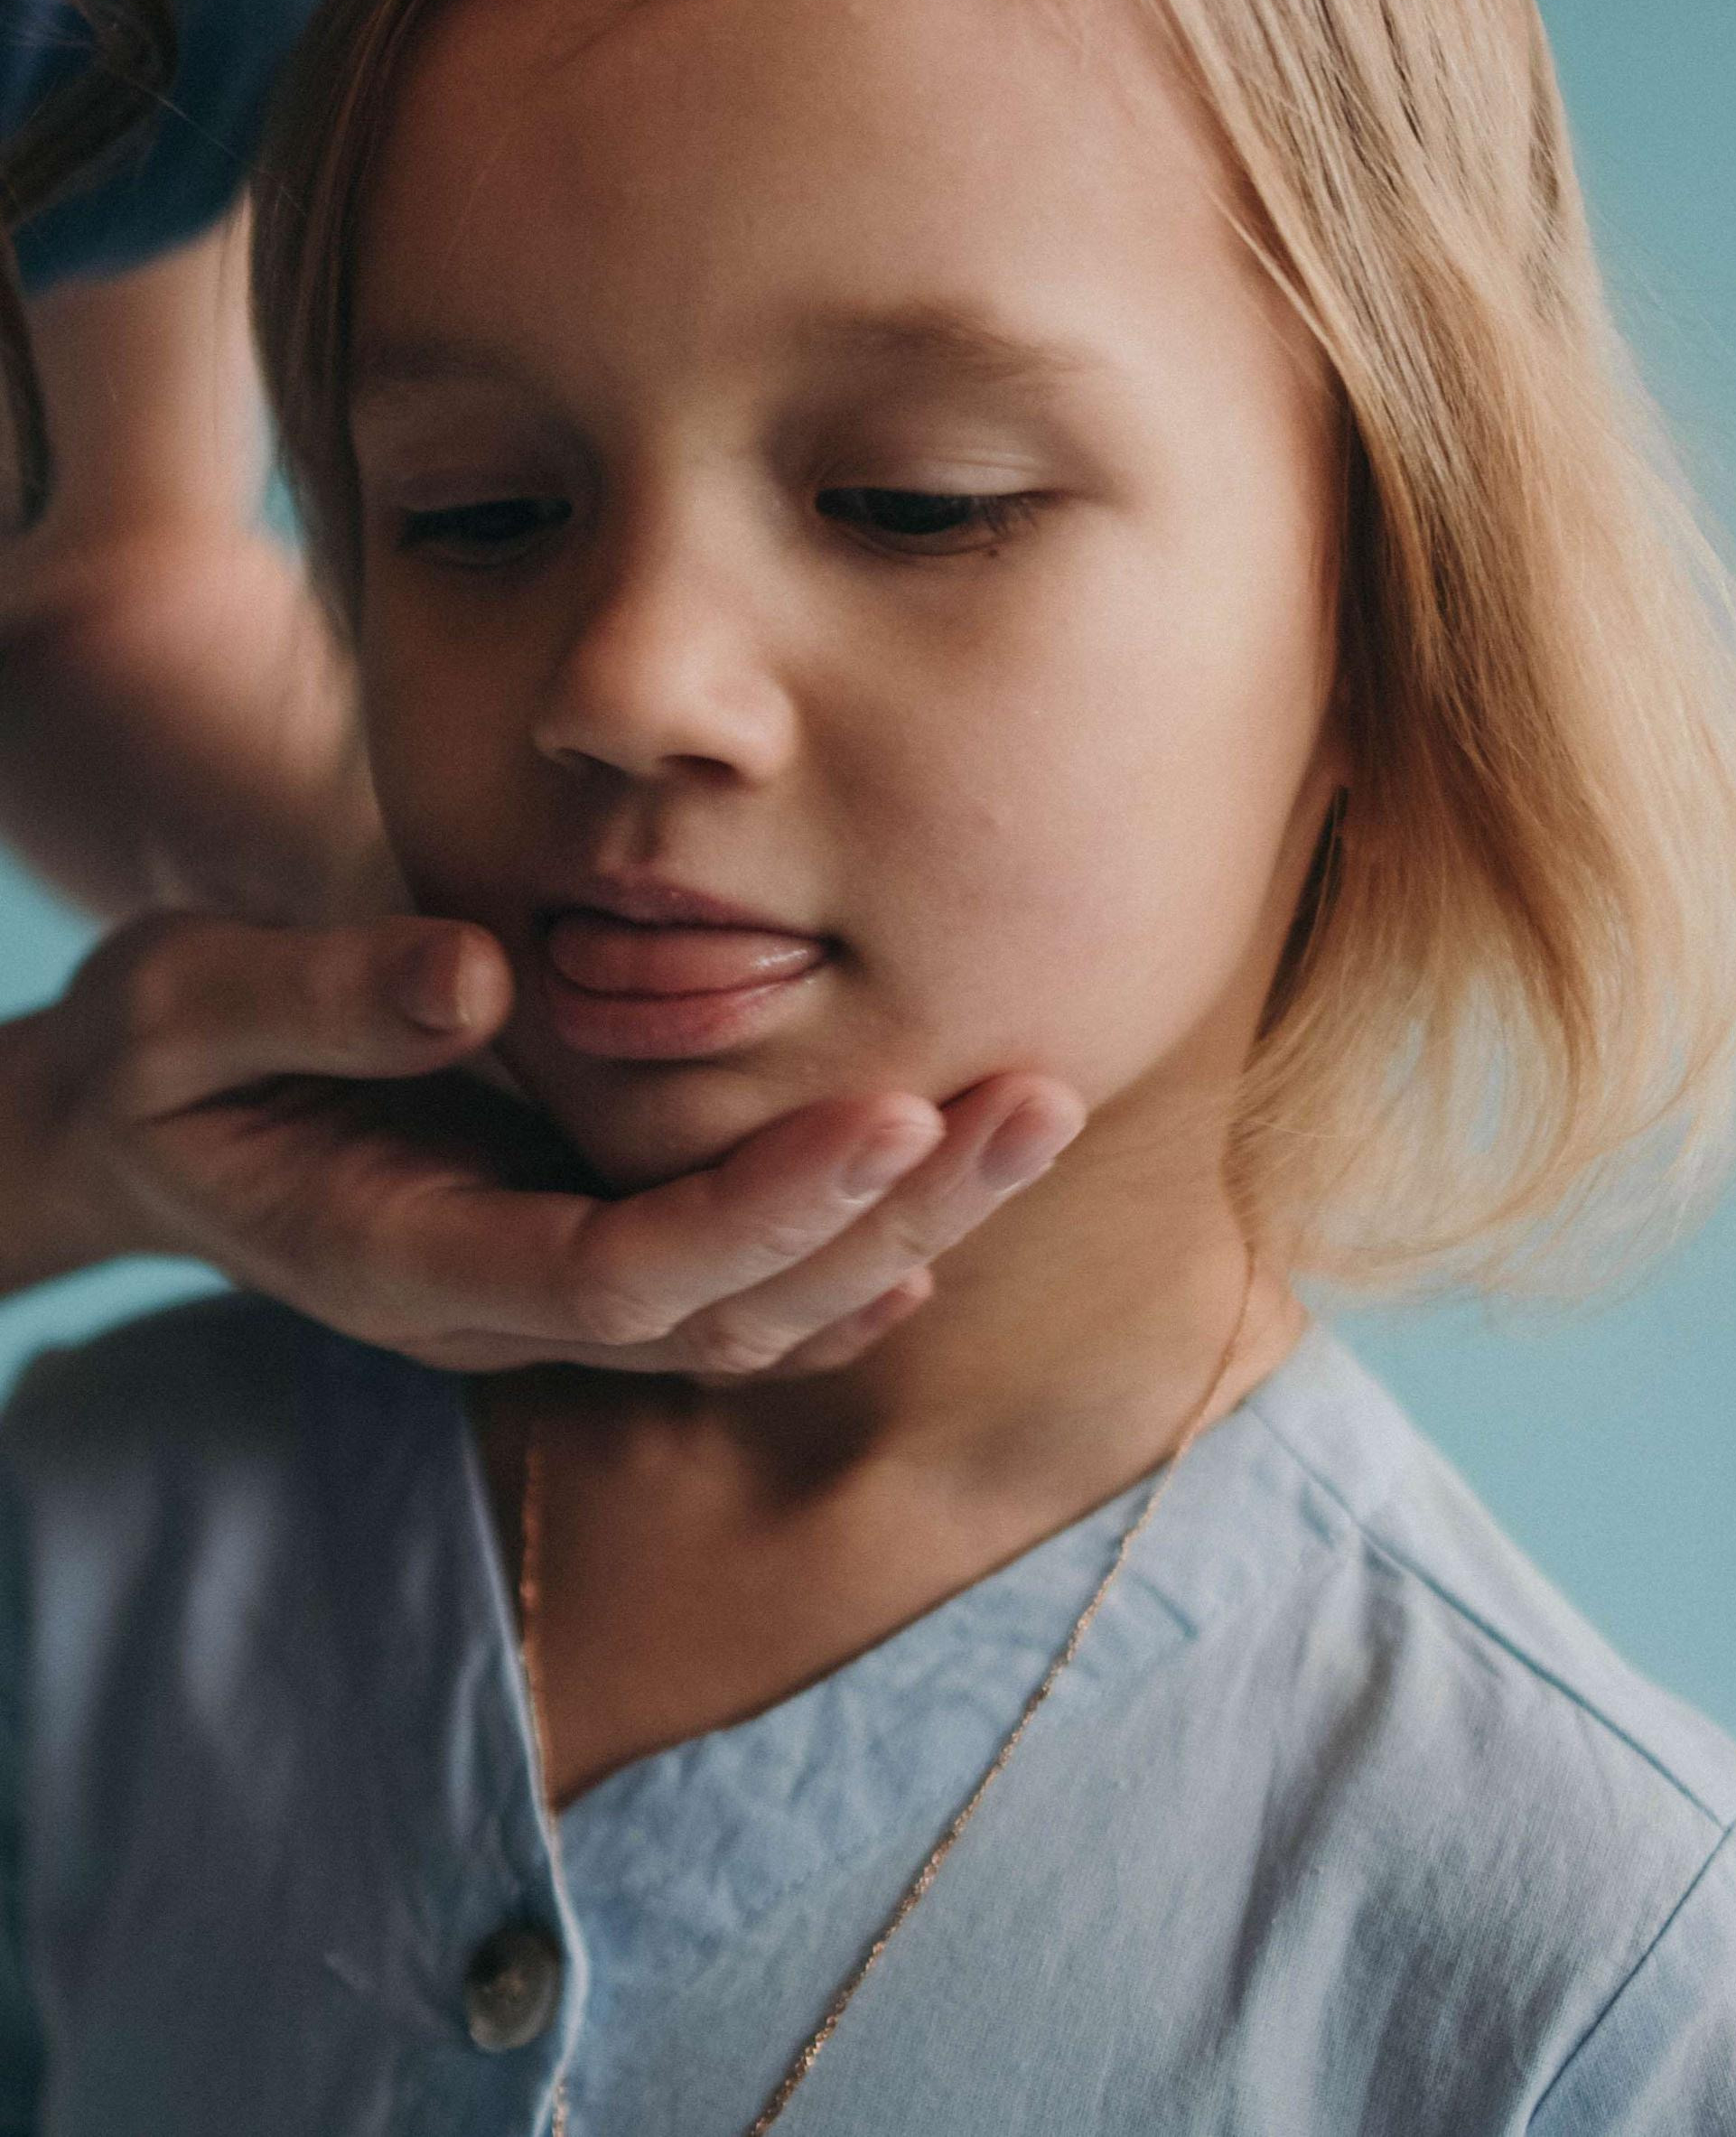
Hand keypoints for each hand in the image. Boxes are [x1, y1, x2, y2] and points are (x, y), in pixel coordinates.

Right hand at [4, 911, 1084, 1375]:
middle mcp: (501, 1305)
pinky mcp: (579, 1251)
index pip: (627, 1272)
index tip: (895, 1112)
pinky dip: (849, 1256)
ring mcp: (548, 1293)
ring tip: (1033, 1117)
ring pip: (761, 1314)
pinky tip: (941, 1200)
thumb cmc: (160, 1057)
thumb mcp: (181, 1007)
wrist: (140, 1131)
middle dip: (896, 1217)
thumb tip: (478, 979)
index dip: (767, 1209)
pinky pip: (736, 1293)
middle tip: (1036, 1103)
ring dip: (908, 1230)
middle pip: (735, 1313)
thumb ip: (316, 996)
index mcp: (410, 1261)